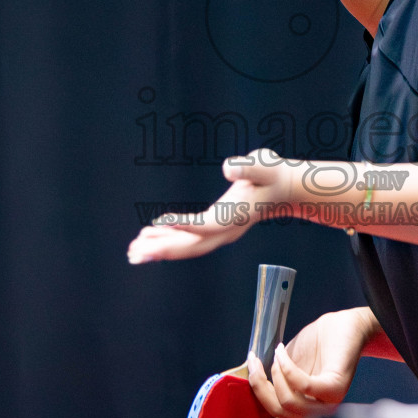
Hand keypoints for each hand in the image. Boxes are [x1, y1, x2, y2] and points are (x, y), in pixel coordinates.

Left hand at [127, 149, 292, 263]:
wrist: (284, 189)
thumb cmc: (272, 174)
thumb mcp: (263, 165)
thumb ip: (248, 167)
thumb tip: (229, 168)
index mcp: (236, 216)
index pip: (208, 225)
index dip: (185, 226)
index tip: (160, 223)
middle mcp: (226, 230)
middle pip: (192, 245)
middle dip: (164, 249)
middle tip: (136, 252)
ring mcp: (220, 232)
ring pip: (187, 246)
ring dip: (160, 248)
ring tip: (133, 250)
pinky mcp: (214, 227)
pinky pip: (188, 239)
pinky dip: (168, 239)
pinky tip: (148, 236)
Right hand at [238, 307, 375, 417]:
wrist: (342, 325)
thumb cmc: (315, 345)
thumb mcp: (286, 365)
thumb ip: (273, 381)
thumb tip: (250, 384)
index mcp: (304, 408)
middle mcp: (317, 411)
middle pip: (279, 414)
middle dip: (260, 389)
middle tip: (254, 365)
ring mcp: (328, 402)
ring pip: (288, 403)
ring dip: (275, 375)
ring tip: (276, 354)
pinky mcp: (335, 387)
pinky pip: (302, 386)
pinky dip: (287, 368)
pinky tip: (281, 352)